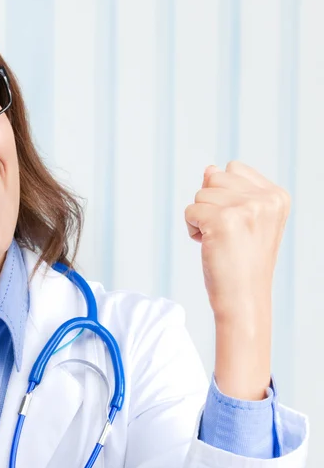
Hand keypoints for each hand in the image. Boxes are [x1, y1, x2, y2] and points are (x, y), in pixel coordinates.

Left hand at [185, 161, 290, 399]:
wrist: (243, 300)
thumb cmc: (242, 262)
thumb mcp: (243, 220)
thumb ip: (229, 190)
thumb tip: (209, 168)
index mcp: (277, 196)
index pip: (233, 168)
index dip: (223, 194)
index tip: (237, 224)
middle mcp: (265, 199)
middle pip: (214, 178)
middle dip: (210, 205)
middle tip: (227, 235)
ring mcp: (245, 208)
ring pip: (200, 194)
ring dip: (201, 218)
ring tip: (220, 242)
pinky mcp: (222, 220)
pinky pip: (189, 211)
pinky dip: (192, 229)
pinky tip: (209, 246)